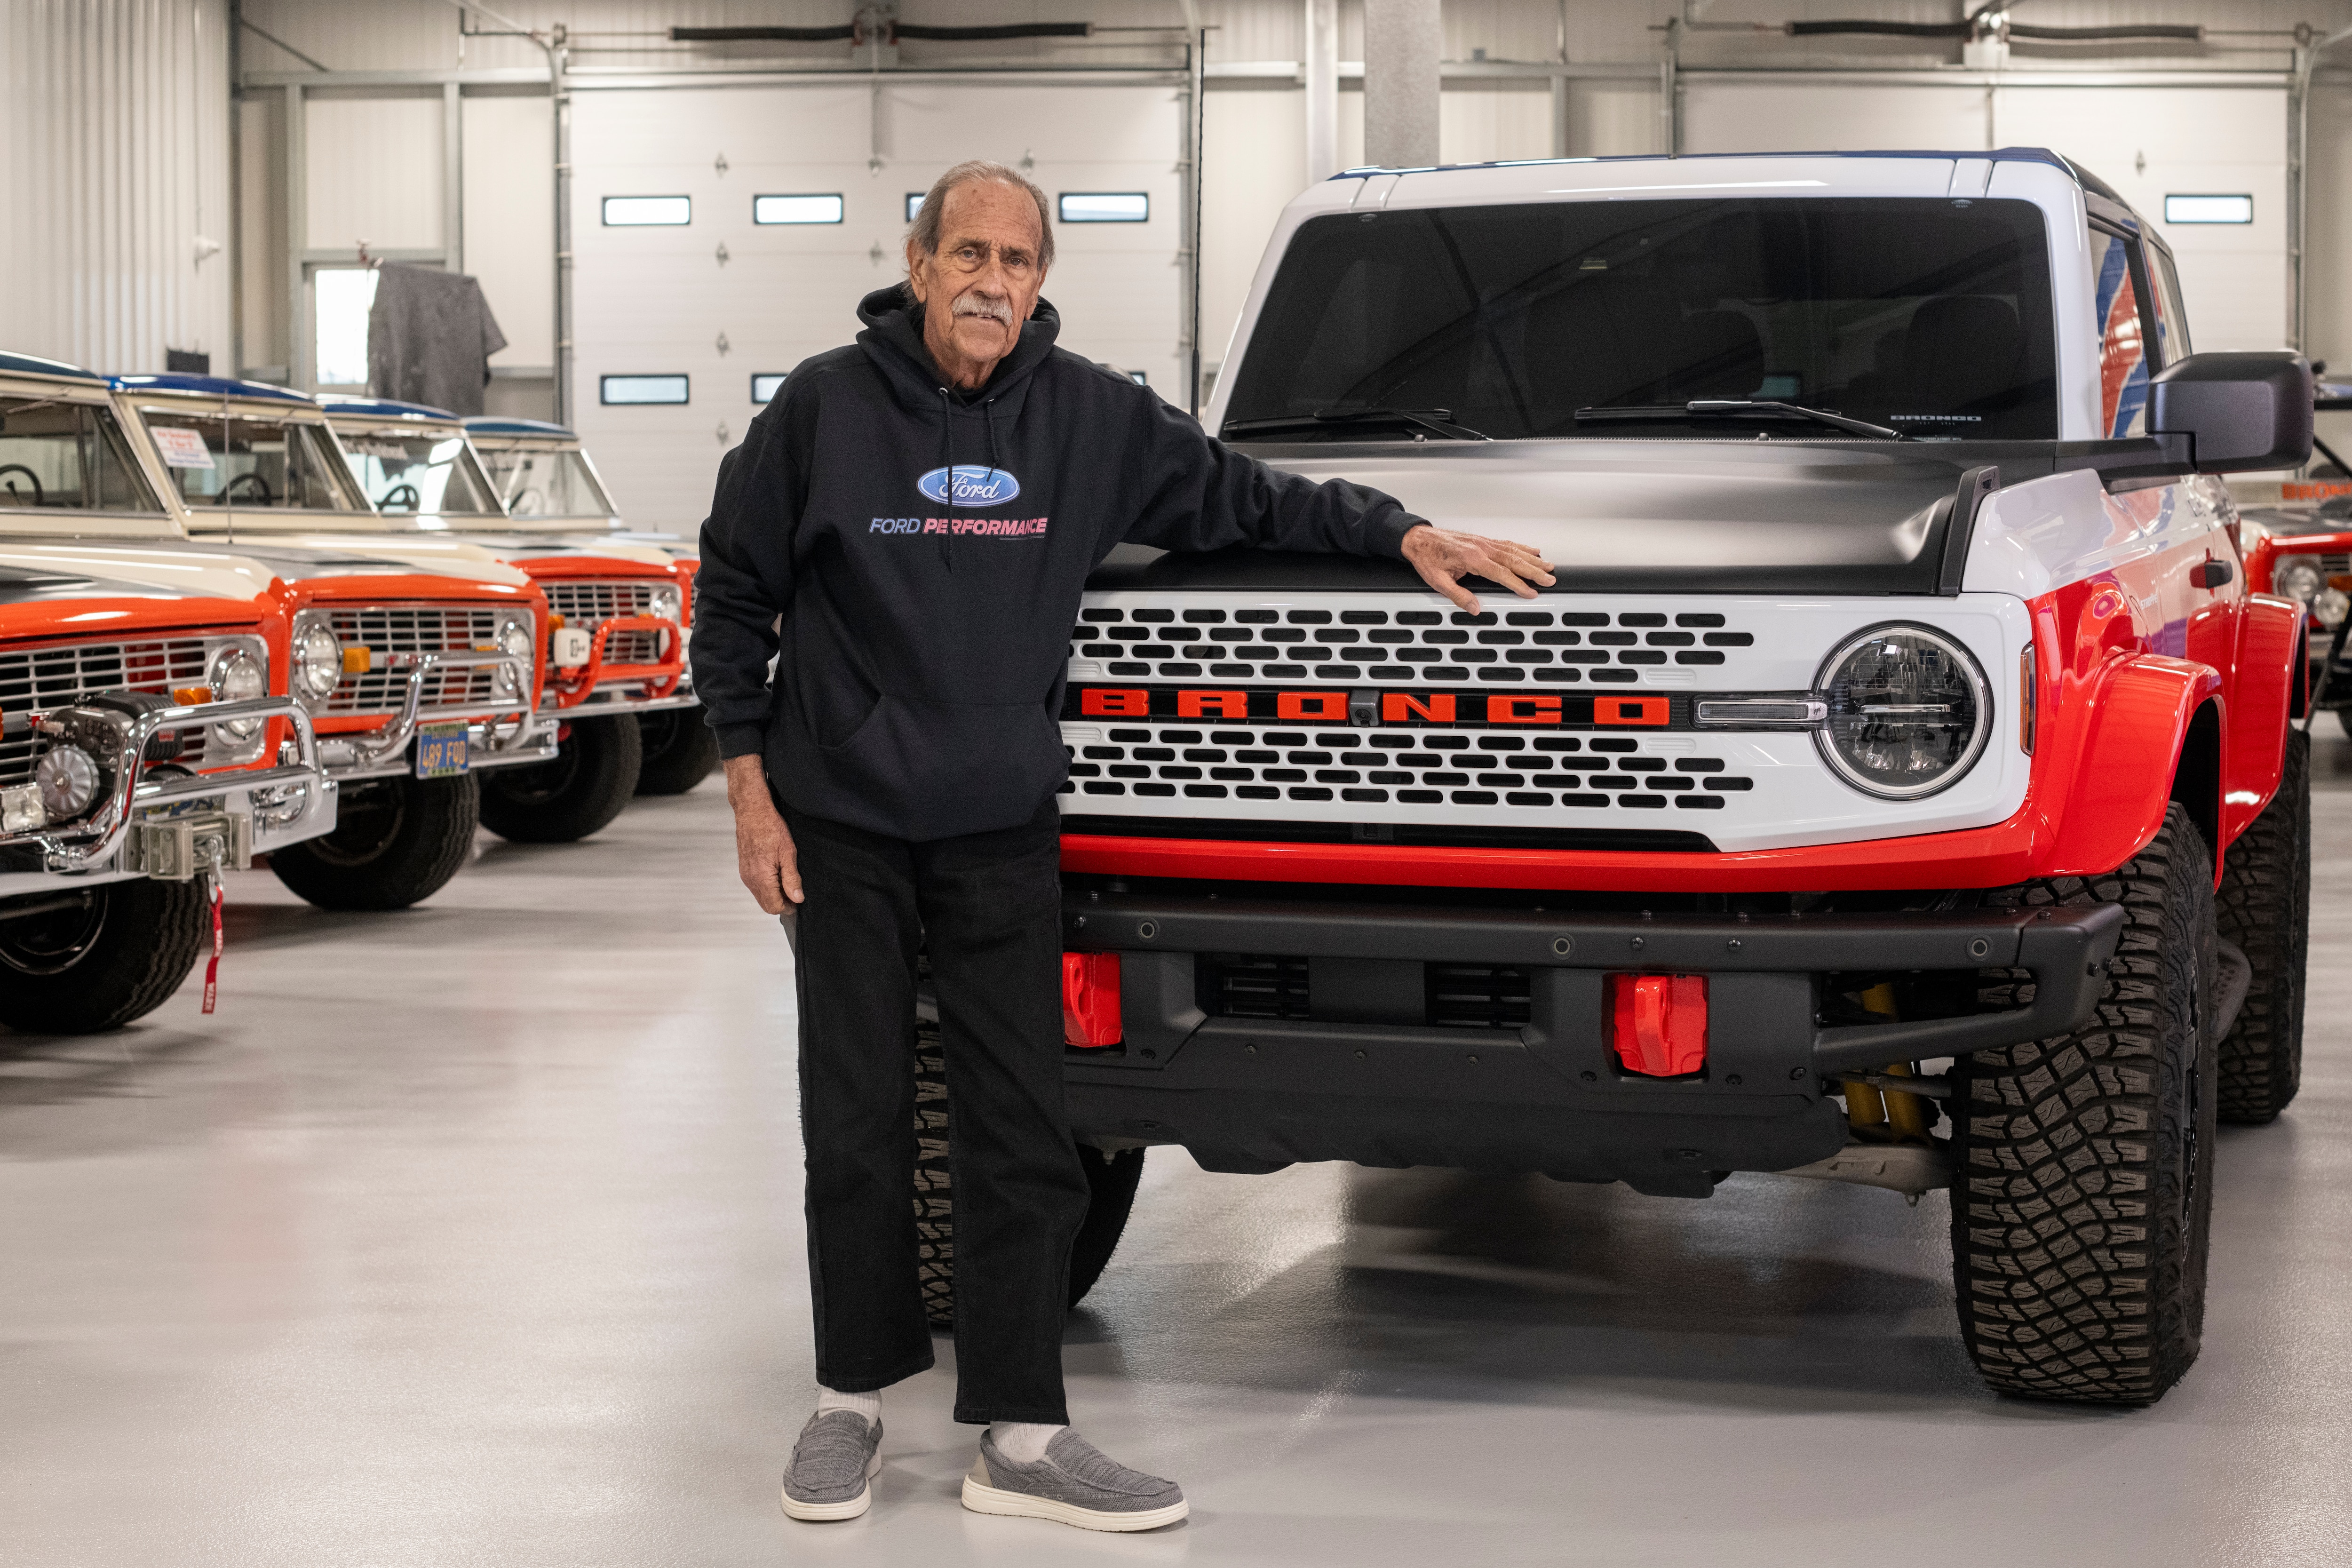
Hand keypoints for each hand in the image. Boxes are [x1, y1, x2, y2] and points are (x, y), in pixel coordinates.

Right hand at [723, 754, 800, 911]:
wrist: (752, 812)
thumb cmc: (770, 828)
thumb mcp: (788, 853)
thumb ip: (792, 879)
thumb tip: (797, 898)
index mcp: (761, 878)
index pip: (775, 907)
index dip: (789, 907)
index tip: (799, 900)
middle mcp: (750, 879)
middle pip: (767, 905)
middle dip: (782, 902)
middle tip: (796, 891)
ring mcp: (746, 874)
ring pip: (761, 896)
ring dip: (775, 894)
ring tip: (788, 880)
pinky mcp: (745, 869)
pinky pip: (756, 886)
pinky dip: (767, 886)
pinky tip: (777, 873)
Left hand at [1399, 524, 1555, 612]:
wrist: (1419, 538)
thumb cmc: (1427, 557)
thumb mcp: (1438, 581)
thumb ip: (1458, 595)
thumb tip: (1474, 608)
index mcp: (1472, 558)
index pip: (1501, 573)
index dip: (1518, 584)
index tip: (1531, 592)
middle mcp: (1481, 548)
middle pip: (1514, 560)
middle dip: (1534, 571)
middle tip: (1550, 579)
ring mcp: (1484, 542)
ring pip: (1514, 551)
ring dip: (1533, 559)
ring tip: (1548, 566)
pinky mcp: (1483, 540)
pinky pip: (1507, 544)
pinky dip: (1522, 547)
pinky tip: (1532, 551)